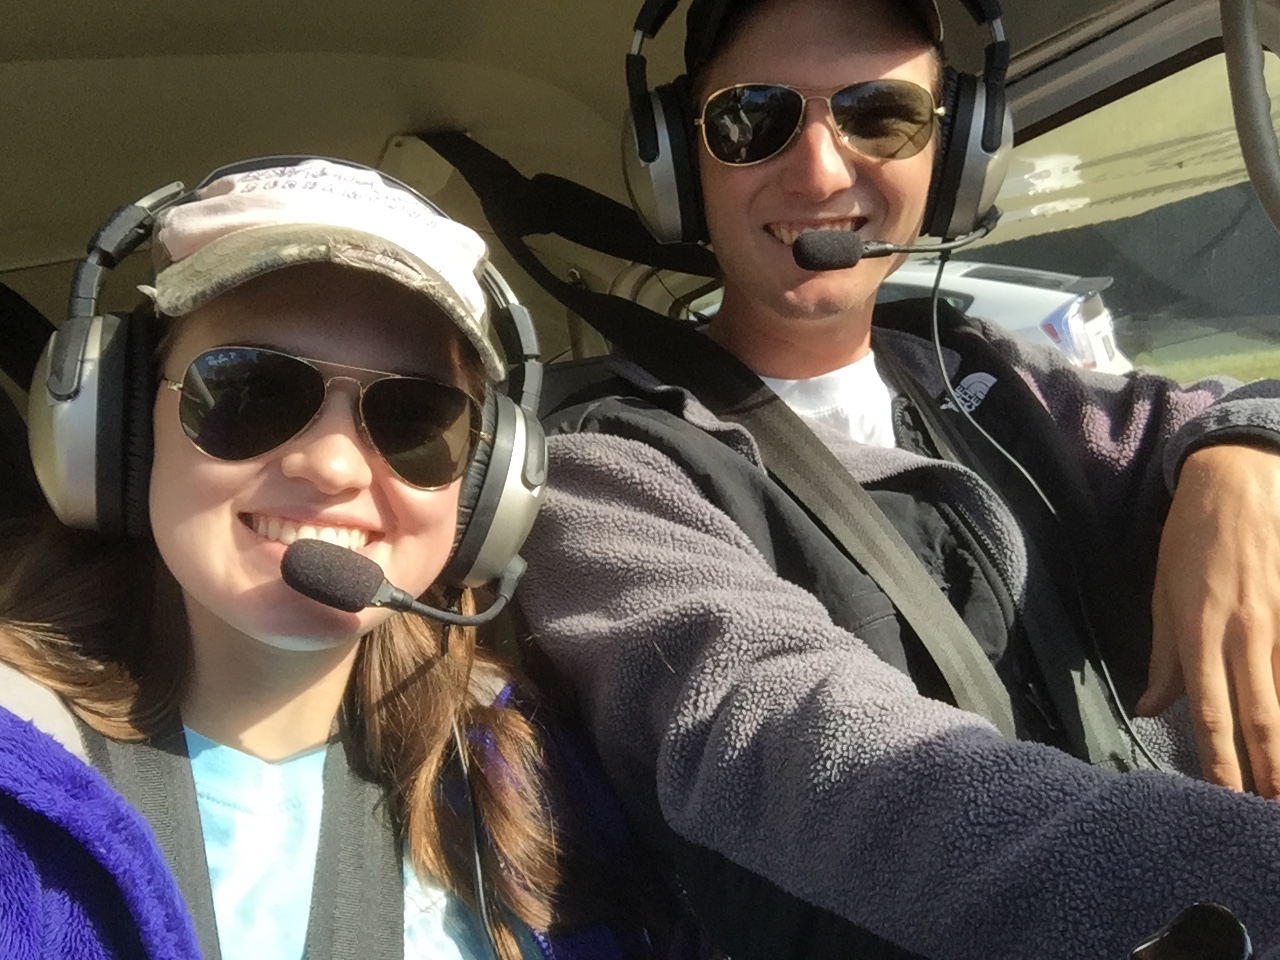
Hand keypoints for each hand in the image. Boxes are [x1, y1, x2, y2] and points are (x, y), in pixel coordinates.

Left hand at [1139, 443, 1279, 796]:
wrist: (1238, 481)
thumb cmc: (1191, 540)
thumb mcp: (1163, 596)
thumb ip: (1164, 659)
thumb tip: (1149, 710)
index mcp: (1199, 632)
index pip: (1209, 712)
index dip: (1219, 761)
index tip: (1226, 800)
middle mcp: (1245, 632)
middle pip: (1262, 716)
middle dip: (1271, 770)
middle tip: (1270, 812)